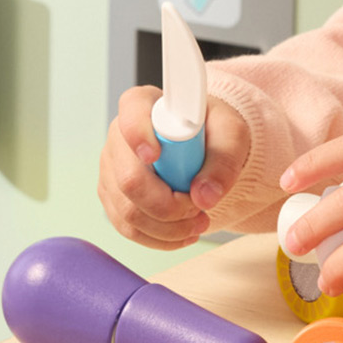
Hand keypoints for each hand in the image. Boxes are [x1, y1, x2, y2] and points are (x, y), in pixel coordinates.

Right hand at [96, 87, 253, 249]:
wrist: (204, 148)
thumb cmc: (212, 132)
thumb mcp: (231, 135)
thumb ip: (223, 161)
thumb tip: (203, 196)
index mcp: (142, 105)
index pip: (130, 115)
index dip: (138, 137)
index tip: (155, 155)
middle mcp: (118, 135)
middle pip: (129, 180)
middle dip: (168, 206)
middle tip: (198, 207)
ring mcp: (111, 168)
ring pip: (128, 212)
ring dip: (168, 228)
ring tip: (198, 221)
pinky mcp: (113, 196)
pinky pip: (127, 228)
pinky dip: (159, 238)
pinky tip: (182, 232)